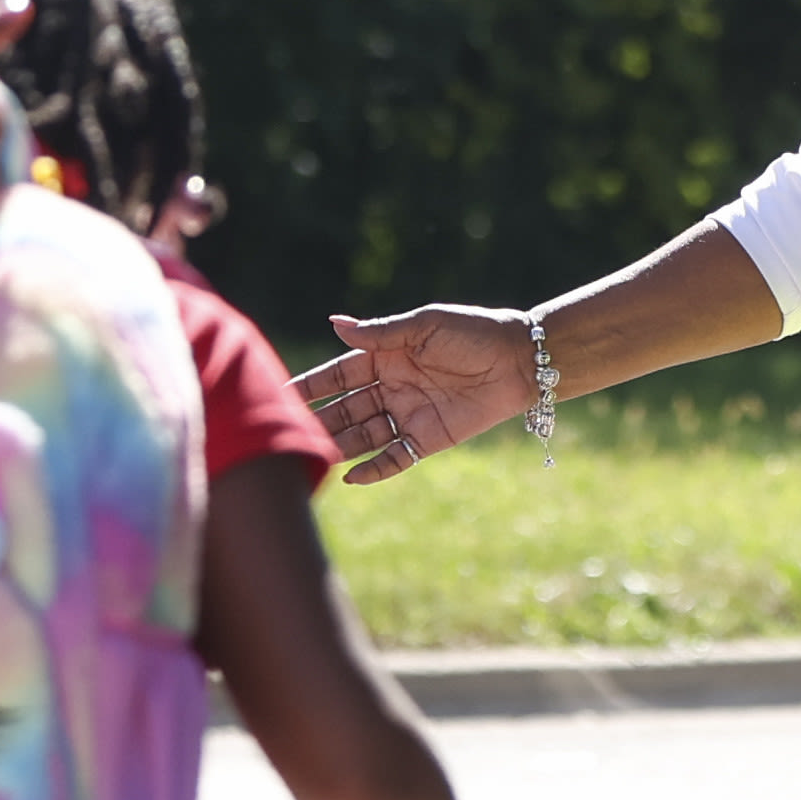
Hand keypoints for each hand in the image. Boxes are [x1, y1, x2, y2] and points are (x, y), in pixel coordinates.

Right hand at [293, 306, 534, 485]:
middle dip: (319, 419)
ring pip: (364, 435)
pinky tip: (351, 476)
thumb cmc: (473, 332)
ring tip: (312, 456)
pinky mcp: (429, 438)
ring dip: (339, 445)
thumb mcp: (424, 326)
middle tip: (286, 433)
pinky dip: (374, 468)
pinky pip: (395, 457)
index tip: (278, 394)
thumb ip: (380, 333)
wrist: (521, 359)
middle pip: (346, 408)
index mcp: (386, 357)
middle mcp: (391, 388)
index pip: (338, 374)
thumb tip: (334, 323)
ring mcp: (408, 415)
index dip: (311, 384)